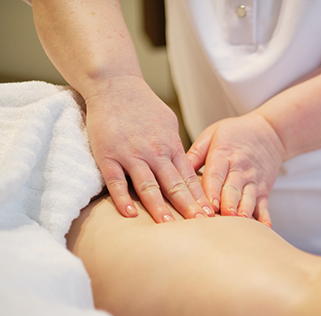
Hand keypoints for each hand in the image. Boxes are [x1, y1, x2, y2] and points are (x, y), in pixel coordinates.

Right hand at [84, 76, 214, 222]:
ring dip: (159, 206)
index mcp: (171, 146)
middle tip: (200, 225)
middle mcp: (154, 153)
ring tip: (168, 225)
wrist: (115, 84)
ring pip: (148, 185)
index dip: (200, 197)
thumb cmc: (143, 105)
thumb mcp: (168, 124)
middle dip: (188, 206)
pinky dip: (123, 198)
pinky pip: (116, 181)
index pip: (190, 178)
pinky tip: (130, 215)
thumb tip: (188, 166)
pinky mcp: (108, 155)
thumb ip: (176, 147)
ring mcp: (131, 155)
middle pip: (175, 185)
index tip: (211, 215)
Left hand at [186, 112, 285, 226]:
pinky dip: (265, 217)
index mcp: (223, 155)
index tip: (208, 204)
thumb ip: (195, 154)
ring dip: (245, 210)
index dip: (211, 190)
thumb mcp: (212, 135)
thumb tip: (175, 170)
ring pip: (249, 197)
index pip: (216, 174)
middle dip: (228, 203)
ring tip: (240, 221)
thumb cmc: (234, 134)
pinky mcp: (264, 189)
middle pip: (233, 188)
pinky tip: (264, 227)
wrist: (269, 132)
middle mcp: (240, 169)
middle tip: (223, 216)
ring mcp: (254, 180)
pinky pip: (264, 205)